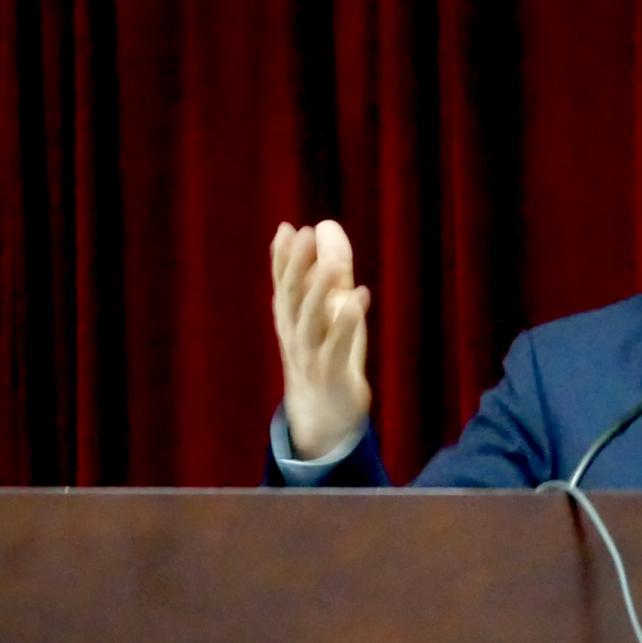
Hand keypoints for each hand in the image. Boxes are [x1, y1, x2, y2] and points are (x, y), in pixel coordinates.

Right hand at [270, 220, 371, 458]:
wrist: (325, 417)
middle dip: (297, 266)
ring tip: (335, 264)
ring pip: (311, 320)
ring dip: (321, 290)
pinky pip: (336, 348)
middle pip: (292, 298)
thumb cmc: (328, 355)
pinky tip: (359, 298)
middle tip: (306, 235)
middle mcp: (295, 335)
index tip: (288, 229)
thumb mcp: (330, 310)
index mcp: (290, 319)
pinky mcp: (331, 374)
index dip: (282, 258)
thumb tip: (327, 225)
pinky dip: (346, 323)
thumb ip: (332, 271)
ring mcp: (310, 356)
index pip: (283, 284)